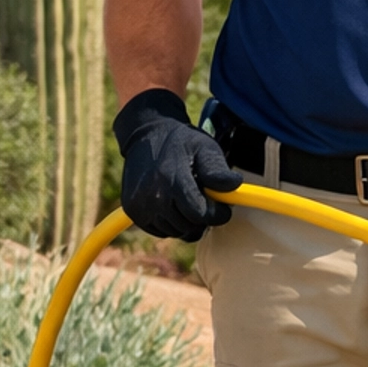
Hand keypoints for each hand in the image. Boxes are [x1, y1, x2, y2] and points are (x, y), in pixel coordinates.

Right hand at [114, 89, 242, 241]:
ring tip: (188, 197)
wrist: (146, 134)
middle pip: (188, 226)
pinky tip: (174, 203)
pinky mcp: (132, 211)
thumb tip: (235, 184)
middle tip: (205, 198)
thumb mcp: (204, 148)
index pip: (200, 215)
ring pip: (175, 231)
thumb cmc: (181, 142)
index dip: (217, 214)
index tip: (224, 207)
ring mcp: (139, 206)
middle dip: (202, 217)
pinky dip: (172, 223)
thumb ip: (217, 169)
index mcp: (171, 180)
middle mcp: (152, 197)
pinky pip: (161, 231)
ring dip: (187, 221)